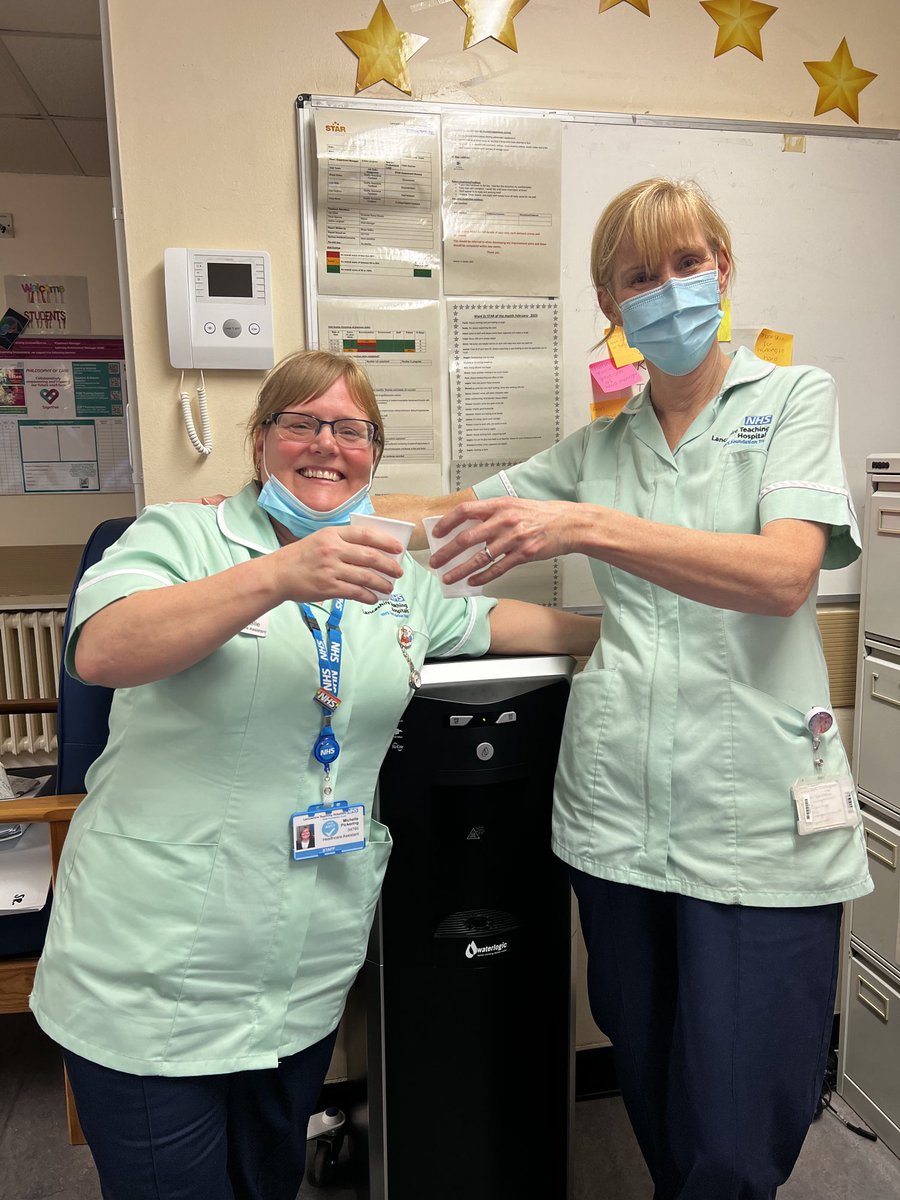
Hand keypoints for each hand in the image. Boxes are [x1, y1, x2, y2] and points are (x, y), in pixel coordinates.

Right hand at [268, 525, 403, 604]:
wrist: (277, 574)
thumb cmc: (300, 557)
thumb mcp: (320, 539)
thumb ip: (343, 541)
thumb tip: (372, 551)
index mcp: (333, 534)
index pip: (365, 534)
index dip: (385, 541)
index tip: (398, 548)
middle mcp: (333, 550)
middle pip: (370, 556)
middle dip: (389, 565)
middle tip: (398, 571)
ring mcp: (330, 569)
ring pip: (365, 576)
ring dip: (381, 583)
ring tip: (389, 587)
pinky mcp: (328, 587)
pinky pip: (355, 592)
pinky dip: (367, 596)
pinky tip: (373, 598)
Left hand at [429, 497, 577, 585]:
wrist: (567, 524)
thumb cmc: (540, 514)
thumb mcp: (513, 505)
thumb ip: (491, 513)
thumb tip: (466, 525)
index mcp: (499, 505)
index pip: (465, 511)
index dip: (447, 522)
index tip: (436, 533)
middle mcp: (504, 521)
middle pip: (467, 538)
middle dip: (447, 552)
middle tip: (435, 561)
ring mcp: (513, 539)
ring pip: (480, 558)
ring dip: (461, 570)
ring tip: (448, 577)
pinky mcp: (523, 555)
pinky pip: (497, 569)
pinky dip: (483, 577)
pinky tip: (473, 581)